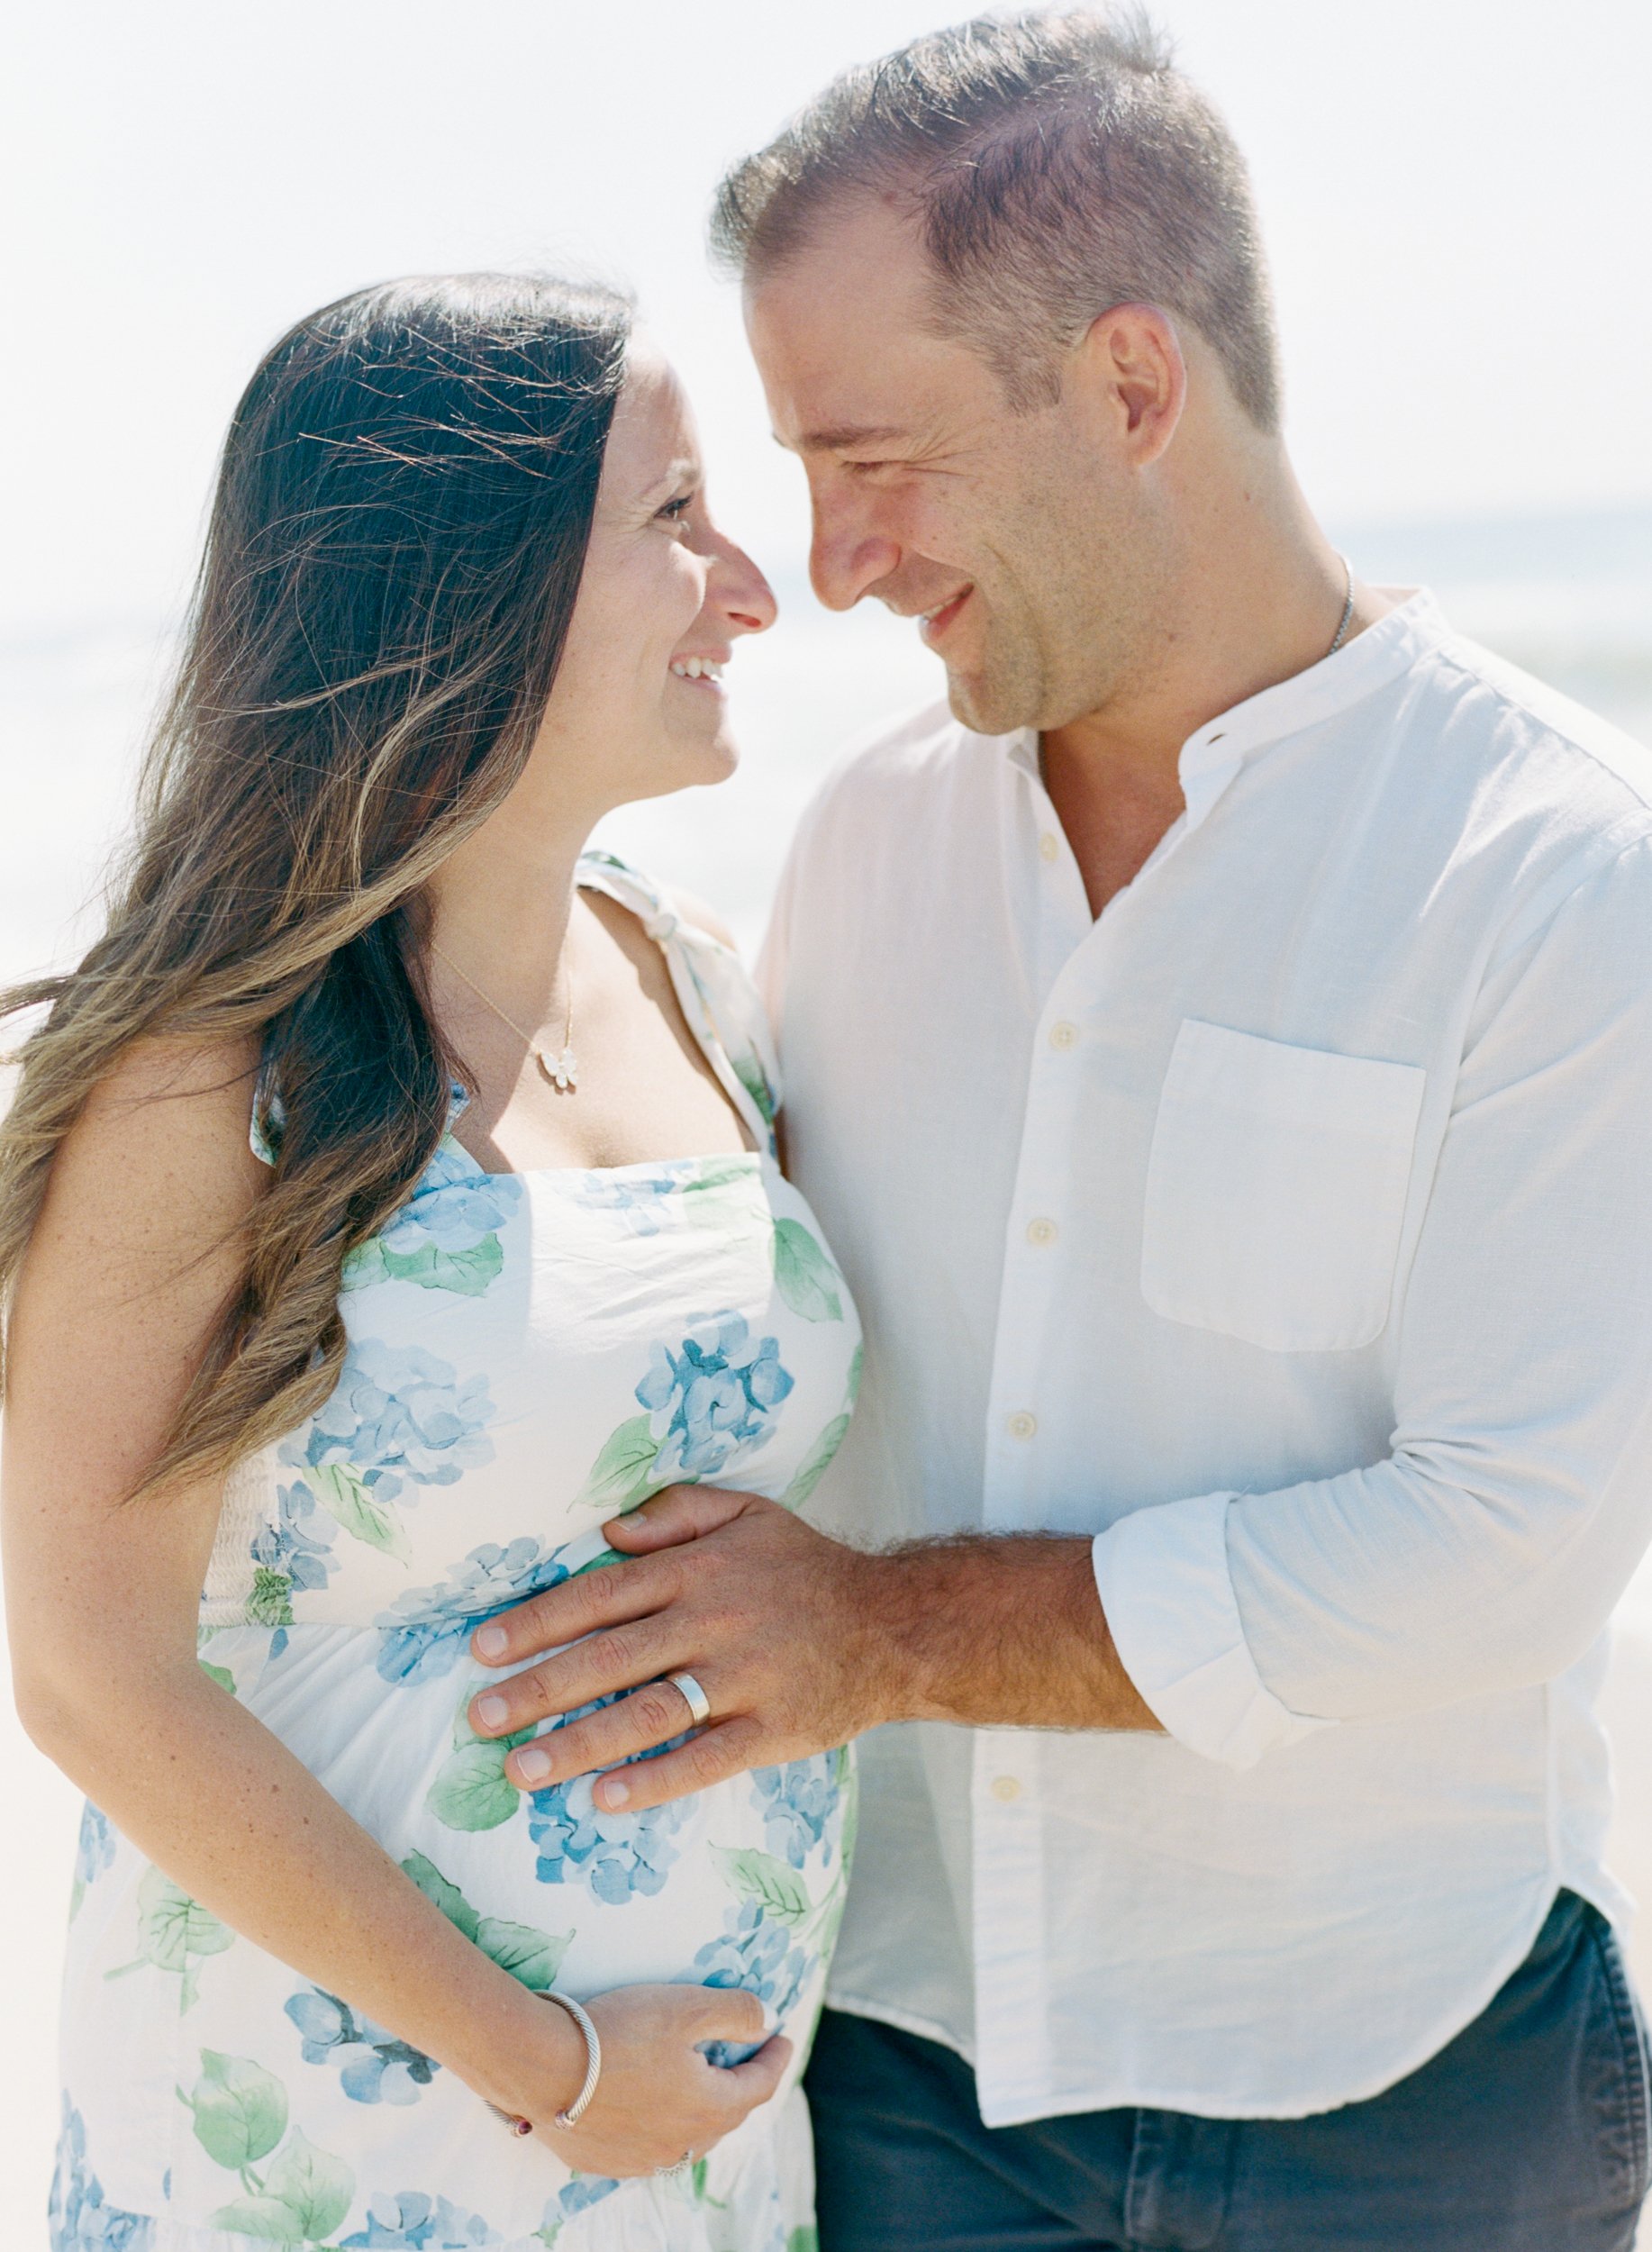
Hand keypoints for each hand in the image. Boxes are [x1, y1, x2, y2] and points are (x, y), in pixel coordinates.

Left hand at [466, 1486, 899, 1814]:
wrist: (895, 1625)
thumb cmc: (805, 1570)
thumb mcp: (747, 1514)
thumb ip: (676, 1511)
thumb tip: (606, 1529)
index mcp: (699, 1569)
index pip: (601, 1595)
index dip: (538, 1621)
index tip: (483, 1648)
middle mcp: (715, 1621)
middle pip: (611, 1657)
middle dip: (539, 1689)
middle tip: (479, 1718)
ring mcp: (745, 1678)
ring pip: (650, 1712)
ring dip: (579, 1743)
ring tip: (521, 1770)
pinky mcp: (774, 1729)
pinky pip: (707, 1760)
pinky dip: (656, 1779)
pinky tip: (606, 1799)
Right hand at [508, 1982, 791, 2178]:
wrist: (543, 2067)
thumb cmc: (619, 2032)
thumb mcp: (687, 2007)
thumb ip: (735, 2012)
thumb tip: (764, 2022)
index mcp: (709, 2108)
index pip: (759, 2086)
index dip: (775, 2059)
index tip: (783, 2039)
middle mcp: (682, 2144)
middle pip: (726, 2116)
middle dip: (741, 2086)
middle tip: (745, 2059)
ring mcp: (642, 2159)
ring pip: (689, 2138)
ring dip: (702, 2111)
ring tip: (703, 2085)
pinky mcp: (607, 2162)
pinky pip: (650, 2148)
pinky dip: (663, 2126)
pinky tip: (652, 2108)